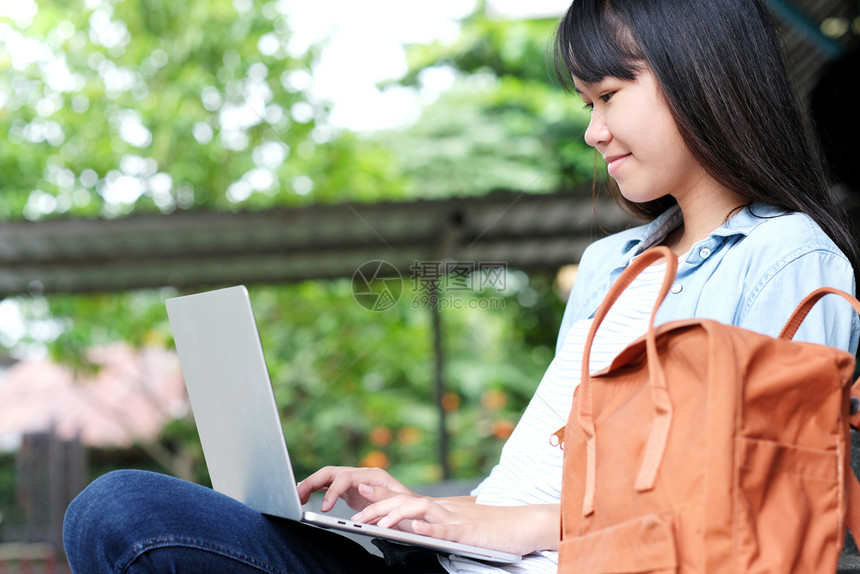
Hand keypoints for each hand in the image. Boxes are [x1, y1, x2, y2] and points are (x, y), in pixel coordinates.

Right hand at [297, 466, 416, 512]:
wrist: (417, 510)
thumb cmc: (411, 508)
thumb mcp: (401, 503)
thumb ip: (382, 496)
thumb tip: (362, 488)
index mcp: (373, 475)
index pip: (345, 477)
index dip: (332, 491)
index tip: (324, 508)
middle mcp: (362, 475)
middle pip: (331, 472)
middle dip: (312, 482)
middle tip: (296, 497)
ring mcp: (356, 481)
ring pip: (327, 477)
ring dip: (310, 484)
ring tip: (294, 497)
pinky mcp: (351, 491)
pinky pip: (329, 486)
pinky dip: (316, 490)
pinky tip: (304, 496)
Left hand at [352, 485, 558, 555]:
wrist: (523, 525)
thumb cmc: (492, 530)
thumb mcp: (458, 528)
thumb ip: (437, 527)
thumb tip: (412, 529)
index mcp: (439, 510)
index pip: (404, 500)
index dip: (380, 498)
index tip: (357, 496)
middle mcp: (443, 510)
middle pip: (404, 502)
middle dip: (377, 508)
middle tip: (355, 517)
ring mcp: (455, 519)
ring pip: (419, 510)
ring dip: (395, 516)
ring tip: (375, 525)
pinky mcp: (468, 532)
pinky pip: (444, 529)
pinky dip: (428, 528)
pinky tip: (413, 529)